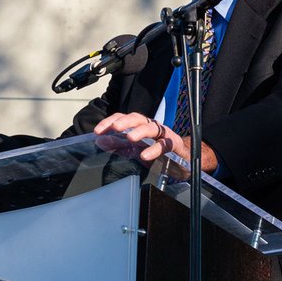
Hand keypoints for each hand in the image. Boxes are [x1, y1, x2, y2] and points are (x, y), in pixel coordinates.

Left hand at [92, 112, 217, 172]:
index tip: (98, 131)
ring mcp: (164, 134)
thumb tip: (102, 141)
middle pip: (137, 118)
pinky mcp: (174, 144)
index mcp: (141, 127)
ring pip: (152, 127)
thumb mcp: (136, 151)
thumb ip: (120, 146)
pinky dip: (154, 149)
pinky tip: (145, 155)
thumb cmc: (159, 155)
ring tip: (130, 138)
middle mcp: (152, 127)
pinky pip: (164, 144)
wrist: (183, 162)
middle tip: (114, 128)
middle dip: (125, 121)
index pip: (123, 119)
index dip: (110, 122)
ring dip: (140, 131)